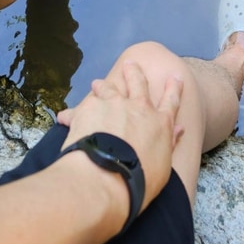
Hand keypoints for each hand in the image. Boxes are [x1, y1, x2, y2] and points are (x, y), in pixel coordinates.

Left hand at [57, 61, 183, 211]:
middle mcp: (138, 108)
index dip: (174, 88)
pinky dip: (72, 114)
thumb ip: (168, 143)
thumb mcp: (163, 166)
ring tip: (98, 82)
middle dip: (135, 72)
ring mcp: (113, 104)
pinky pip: (79, 109)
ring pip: (109, 87)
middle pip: (138, 83)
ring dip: (103, 85)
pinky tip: (64, 117)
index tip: (175, 76)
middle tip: (130, 63)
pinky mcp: (89, 109)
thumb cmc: (138, 180)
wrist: (106, 178)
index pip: (171, 101)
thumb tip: (178, 129)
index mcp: (159, 123)